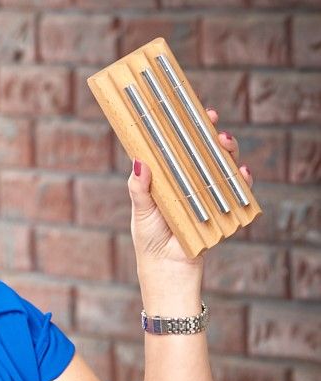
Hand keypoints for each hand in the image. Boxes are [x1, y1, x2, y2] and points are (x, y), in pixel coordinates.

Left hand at [128, 108, 252, 269]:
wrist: (167, 270)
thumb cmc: (149, 239)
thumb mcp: (141, 210)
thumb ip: (140, 188)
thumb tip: (139, 161)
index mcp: (169, 178)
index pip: (179, 147)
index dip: (185, 128)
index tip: (188, 110)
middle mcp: (190, 182)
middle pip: (204, 152)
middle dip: (210, 134)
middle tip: (211, 121)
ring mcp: (208, 194)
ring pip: (221, 166)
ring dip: (226, 151)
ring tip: (225, 143)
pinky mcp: (222, 209)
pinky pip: (236, 191)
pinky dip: (241, 180)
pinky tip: (240, 172)